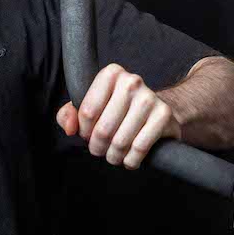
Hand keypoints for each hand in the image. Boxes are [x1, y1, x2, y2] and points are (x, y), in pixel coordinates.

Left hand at [56, 62, 178, 167]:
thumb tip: (70, 128)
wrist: (156, 112)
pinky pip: (140, 148)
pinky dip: (131, 160)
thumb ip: (69, 115)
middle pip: (103, 129)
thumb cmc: (118, 110)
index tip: (88, 135)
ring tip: (114, 155)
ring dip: (114, 156)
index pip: (87, 112)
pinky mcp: (164, 115)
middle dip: (98, 147)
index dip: (84, 131)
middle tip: (100, 150)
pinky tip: (129, 159)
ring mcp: (149, 98)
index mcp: (111, 74)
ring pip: (120, 141)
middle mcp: (132, 81)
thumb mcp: (90, 107)